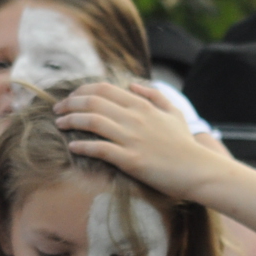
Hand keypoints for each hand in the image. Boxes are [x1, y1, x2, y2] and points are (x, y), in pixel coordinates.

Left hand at [54, 81, 228, 201]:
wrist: (198, 171)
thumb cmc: (185, 144)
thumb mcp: (174, 113)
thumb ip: (154, 96)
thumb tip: (133, 84)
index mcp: (142, 105)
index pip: (104, 89)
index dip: (82, 91)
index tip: (70, 99)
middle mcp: (135, 118)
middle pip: (93, 102)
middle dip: (69, 104)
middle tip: (57, 111)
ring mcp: (132, 138)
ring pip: (93, 122)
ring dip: (71, 121)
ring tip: (58, 124)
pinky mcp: (131, 160)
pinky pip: (100, 149)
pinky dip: (82, 146)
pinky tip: (72, 147)